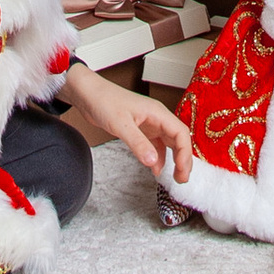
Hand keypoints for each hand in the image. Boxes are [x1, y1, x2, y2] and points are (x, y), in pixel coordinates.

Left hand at [62, 63, 193, 172]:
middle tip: (182, 179)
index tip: (182, 170)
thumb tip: (154, 162)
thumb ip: (138, 144)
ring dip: (173, 159)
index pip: (181, 133)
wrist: (88, 94)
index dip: (185, 153)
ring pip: (169, 143)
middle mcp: (157, 117)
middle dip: (183, 159)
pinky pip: (155, 145)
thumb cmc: (104, 101)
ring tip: (174, 177)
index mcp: (157, 112)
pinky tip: (155, 169)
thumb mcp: (121, 124)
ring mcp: (149, 123)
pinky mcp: (140, 129)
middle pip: (178, 139)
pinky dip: (158, 158)